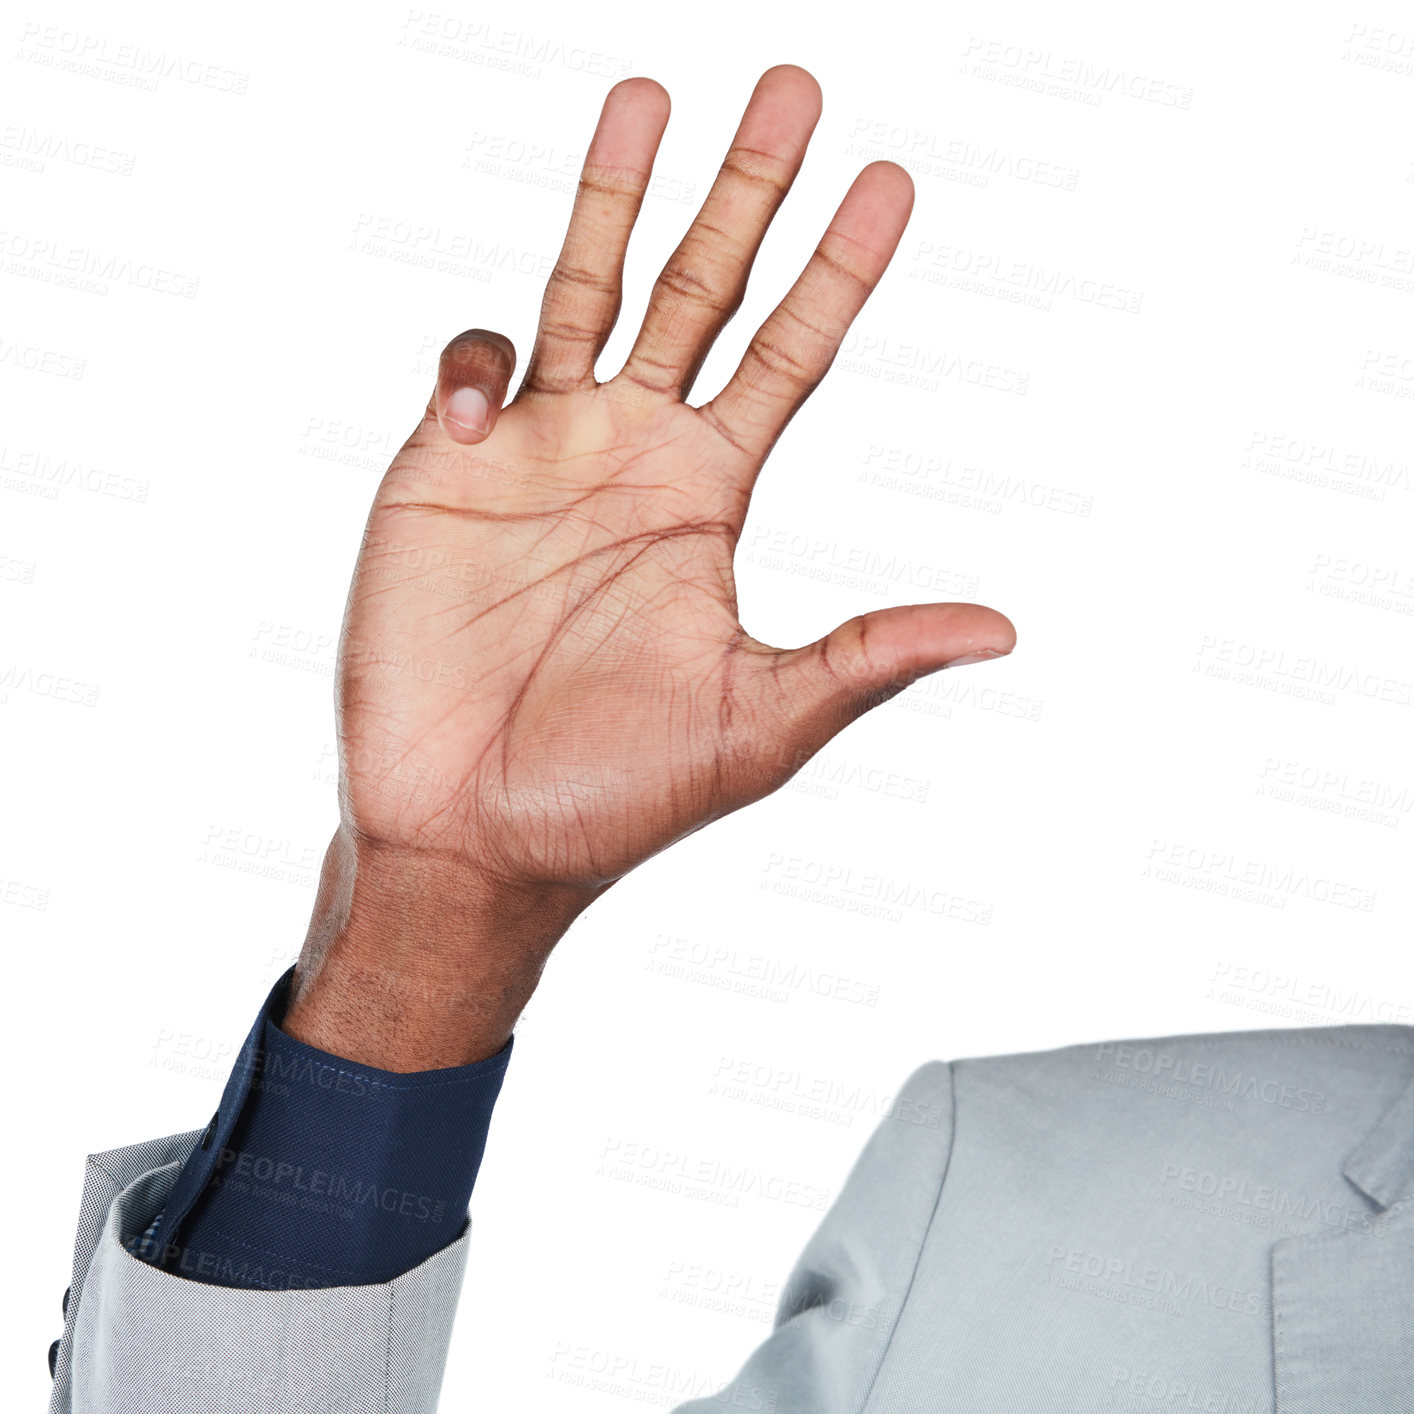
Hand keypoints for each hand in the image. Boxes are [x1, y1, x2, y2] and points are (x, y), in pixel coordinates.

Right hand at [285, 66, 1015, 1066]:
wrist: (474, 833)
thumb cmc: (615, 792)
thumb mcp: (762, 722)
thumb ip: (870, 657)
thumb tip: (1003, 626)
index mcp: (709, 499)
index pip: (788, 357)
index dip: (839, 273)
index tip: (889, 183)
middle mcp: (635, 455)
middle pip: (701, 292)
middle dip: (746, 193)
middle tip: (795, 87)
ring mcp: (543, 453)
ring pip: (586, 291)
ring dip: (615, 197)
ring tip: (648, 97)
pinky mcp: (451, 468)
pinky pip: (476, 370)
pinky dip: (483, 364)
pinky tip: (485, 415)